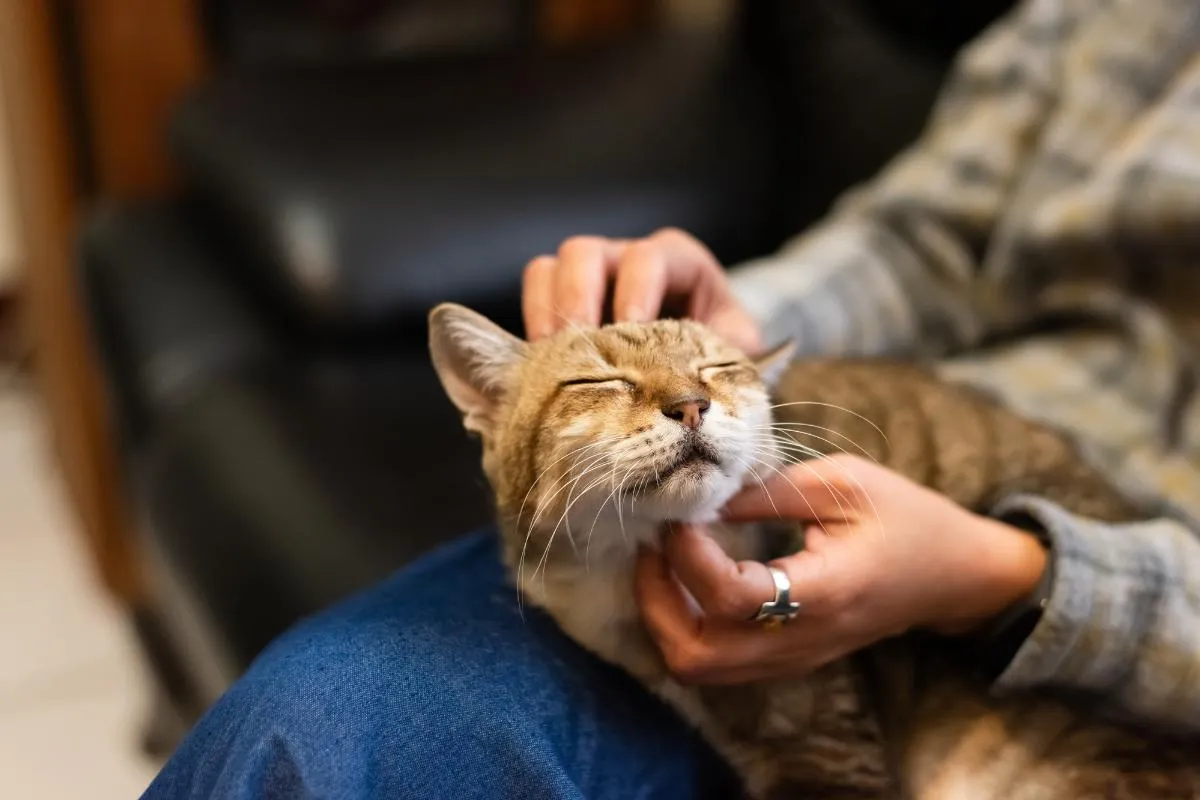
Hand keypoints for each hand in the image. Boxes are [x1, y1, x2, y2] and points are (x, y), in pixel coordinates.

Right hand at [521, 228, 762, 352]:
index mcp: (679, 263)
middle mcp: (628, 261)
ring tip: (552, 355)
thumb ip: (728, 360)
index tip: (631, 330)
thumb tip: (705, 392)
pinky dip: (533, 324)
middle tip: (581, 343)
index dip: (637, 290)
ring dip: (547, 310)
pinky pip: (534, 296)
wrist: (701, 373)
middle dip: (578, 296)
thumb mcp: (737, 354)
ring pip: (550, 267)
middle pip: (586, 252)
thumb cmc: (722, 356)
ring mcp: (592, 280)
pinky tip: (545, 363)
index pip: (649, 257)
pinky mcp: (565, 305)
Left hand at [634, 455, 1047, 684]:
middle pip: (696, 656)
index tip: (682, 512)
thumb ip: (767, 491)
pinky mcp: (786, 659)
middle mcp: (802, 640)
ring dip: (664, 617)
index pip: (731, 597)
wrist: (955, 575)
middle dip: (655, 600)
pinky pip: (717, 661)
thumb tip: (700, 495)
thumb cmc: (907, 518)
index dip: (688, 554)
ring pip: (699, 667)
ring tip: (665, 561)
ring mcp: (793, 658)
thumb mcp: (843, 483)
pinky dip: (686, 625)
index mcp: (823, 592)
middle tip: (654, 545)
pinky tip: (689, 579)